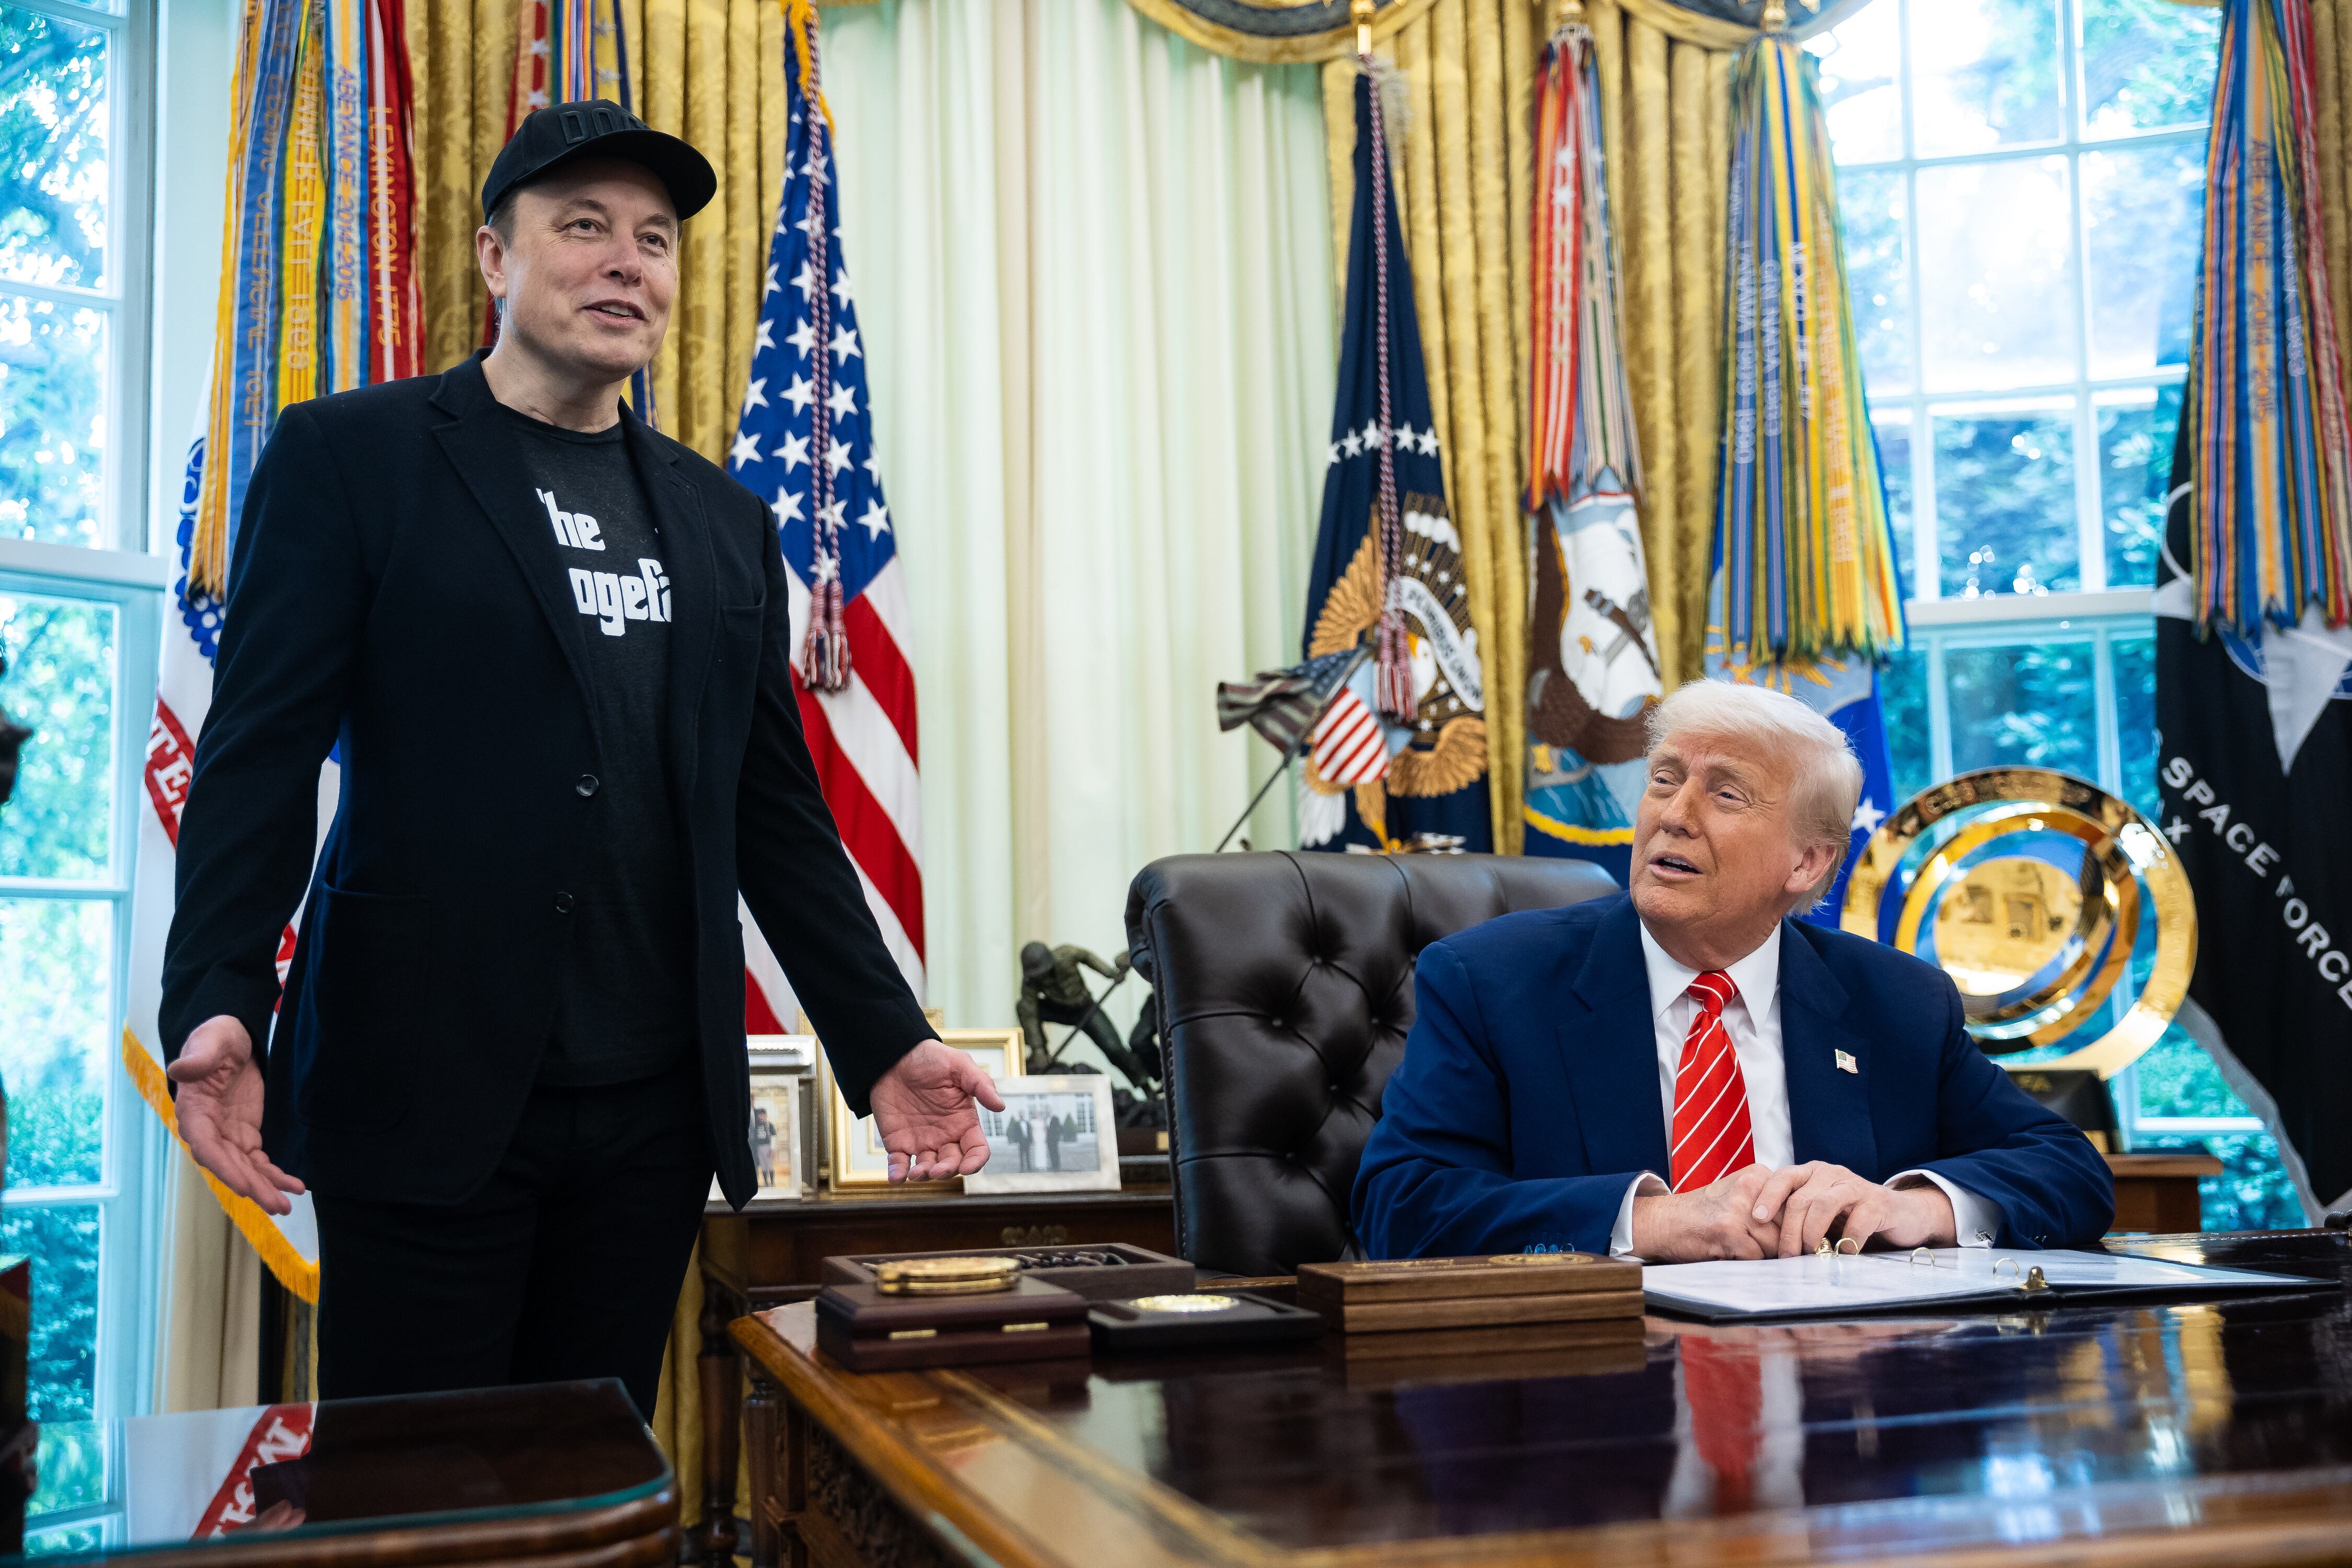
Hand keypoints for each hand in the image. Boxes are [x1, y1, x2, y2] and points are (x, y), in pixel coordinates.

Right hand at [167, 1015, 305, 1215]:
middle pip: (228, 1165)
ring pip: (245, 1168)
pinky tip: (295, 1187)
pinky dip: (275, 1174)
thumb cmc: (216, 1038)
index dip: (223, 1167)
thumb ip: (198, 1057)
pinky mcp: (246, 1135)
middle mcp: (209, 1130)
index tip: (243, 1185)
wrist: (232, 1039)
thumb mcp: (210, 1041)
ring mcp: (228, 1135)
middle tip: (276, 1205)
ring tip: (287, 1205)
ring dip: (266, 1188)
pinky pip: (259, 1161)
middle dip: (251, 1186)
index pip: (206, 1146)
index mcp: (194, 1112)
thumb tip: (179, 1068)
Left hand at [870, 1039, 1006, 1182]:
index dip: (975, 1162)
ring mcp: (922, 1142)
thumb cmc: (931, 1059)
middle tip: (936, 1170)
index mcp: (964, 1122)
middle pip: (953, 1164)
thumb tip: (1001, 1106)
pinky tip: (897, 1176)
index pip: (977, 1150)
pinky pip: (899, 1165)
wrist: (895, 1056)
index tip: (966, 1167)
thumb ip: (980, 1084)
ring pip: (927, 1169)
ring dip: (924, 1176)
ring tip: (916, 1173)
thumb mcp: (959, 1065)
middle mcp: (946, 1136)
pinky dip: (898, 1174)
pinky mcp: (898, 1142)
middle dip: (947, 1171)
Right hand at [1630, 1165, 1783, 1260]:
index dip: (1792, 1228)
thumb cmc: (1703, 1213)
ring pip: (1775, 1245)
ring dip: (1761, 1255)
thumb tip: (1804, 1230)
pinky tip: (1727, 1251)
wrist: (1664, 1220)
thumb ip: (1769, 1204)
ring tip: (1738, 1247)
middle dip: (1778, 1244)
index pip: (1795, 1207)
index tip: (1787, 1239)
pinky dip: (1745, 1261)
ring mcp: (1739, 1208)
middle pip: (1788, 1227)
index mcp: (1757, 1175)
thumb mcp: (1739, 1195)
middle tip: (1756, 1246)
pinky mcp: (1728, 1230)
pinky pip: (1756, 1257)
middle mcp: (1750, 1187)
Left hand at [1749, 1162, 1955, 1256]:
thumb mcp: (1819, 1213)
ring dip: (1812, 1234)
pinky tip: (1843, 1254)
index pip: (1783, 1178)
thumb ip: (1797, 1217)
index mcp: (1812, 1173)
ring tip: (1811, 1254)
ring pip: (1823, 1204)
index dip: (1768, 1196)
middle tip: (1787, 1256)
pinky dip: (1847, 1242)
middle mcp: (1831, 1173)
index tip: (1756, 1218)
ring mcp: (1855, 1185)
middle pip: (1800, 1199)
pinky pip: (1857, 1221)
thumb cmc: (1850, 1217)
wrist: (1901, 1215)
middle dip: (1790, 1231)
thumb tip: (1764, 1241)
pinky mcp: (1878, 1202)